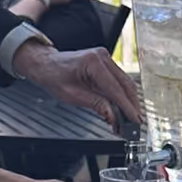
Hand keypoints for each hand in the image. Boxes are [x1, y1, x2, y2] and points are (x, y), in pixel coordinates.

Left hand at [12, 40, 141, 129]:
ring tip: (128, 120)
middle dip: (132, 106)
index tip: (134, 120)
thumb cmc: (53, 76)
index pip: (115, 89)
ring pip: (125, 84)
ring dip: (129, 102)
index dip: (126, 107)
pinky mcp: (106, 64)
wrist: (46, 64)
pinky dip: (122, 96)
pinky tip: (122, 109)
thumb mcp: (72, 95)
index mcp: (92, 62)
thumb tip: (113, 116)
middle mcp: (102, 57)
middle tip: (135, 123)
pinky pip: (119, 81)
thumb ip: (95, 104)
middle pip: (126, 85)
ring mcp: (105, 59)